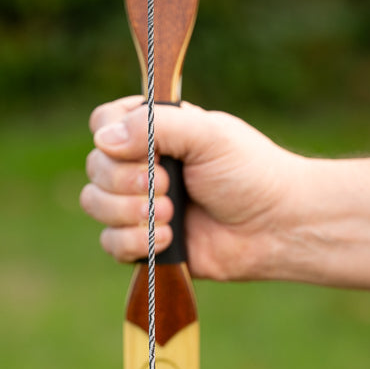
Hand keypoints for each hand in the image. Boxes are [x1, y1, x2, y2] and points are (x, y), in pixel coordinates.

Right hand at [79, 96, 304, 280]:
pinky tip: (168, 240)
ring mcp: (138, 205)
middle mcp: (141, 165)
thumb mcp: (208, 134)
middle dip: (129, 183)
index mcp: (154, 130)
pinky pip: (110, 244)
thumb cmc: (250, 173)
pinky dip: (134, 242)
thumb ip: (155, 127)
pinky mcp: (143, 243)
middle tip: (171, 186)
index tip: (151, 152)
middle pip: (95, 168)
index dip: (113, 140)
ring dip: (131, 213)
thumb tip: (103, 141)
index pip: (102, 124)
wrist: (274, 228)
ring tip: (172, 215)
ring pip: (95, 205)